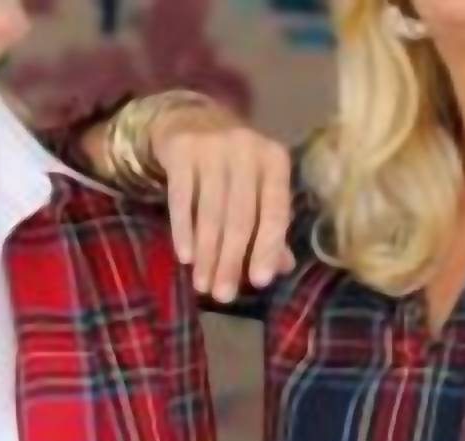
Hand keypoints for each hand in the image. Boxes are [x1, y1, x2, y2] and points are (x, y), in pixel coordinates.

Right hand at [151, 105, 295, 301]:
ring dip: (206, 254)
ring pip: (210, 212)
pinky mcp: (182, 149)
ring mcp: (213, 146)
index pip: (274, 211)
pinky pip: (182, 199)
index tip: (260, 282)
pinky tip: (184, 257)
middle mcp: (247, 148)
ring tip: (202, 285)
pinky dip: (183, 230)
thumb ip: (269, 227)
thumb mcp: (257, 190)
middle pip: (240, 216)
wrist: (192, 120)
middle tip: (223, 296)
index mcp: (274, 160)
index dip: (267, 248)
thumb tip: (282, 268)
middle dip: (231, 260)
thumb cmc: (233, 167)